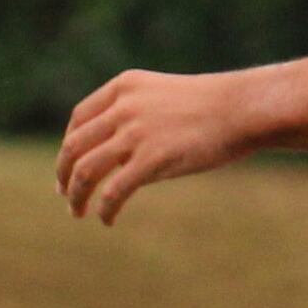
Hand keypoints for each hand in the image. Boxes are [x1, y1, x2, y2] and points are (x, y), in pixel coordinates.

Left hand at [57, 66, 265, 224]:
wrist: (243, 109)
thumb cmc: (211, 108)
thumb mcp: (162, 99)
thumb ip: (134, 120)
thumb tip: (115, 160)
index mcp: (124, 87)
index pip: (79, 119)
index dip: (68, 146)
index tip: (68, 167)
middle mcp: (123, 107)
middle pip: (74, 146)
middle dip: (64, 175)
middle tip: (65, 196)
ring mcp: (135, 132)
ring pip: (85, 170)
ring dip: (76, 196)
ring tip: (79, 212)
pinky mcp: (151, 159)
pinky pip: (113, 191)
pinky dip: (104, 209)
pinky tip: (107, 220)